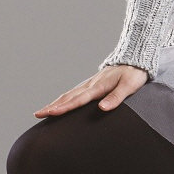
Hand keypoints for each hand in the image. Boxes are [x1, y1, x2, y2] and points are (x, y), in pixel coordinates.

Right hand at [34, 64, 149, 117]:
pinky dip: (64, 99)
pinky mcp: (92, 84)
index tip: (51, 113)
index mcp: (98, 86)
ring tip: (43, 111)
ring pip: (69, 94)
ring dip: (55, 103)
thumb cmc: (134, 74)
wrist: (135, 59)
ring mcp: (90, 84)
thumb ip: (116, 98)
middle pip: (68, 97)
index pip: (78, 99)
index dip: (64, 107)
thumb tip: (102, 108)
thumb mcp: (129, 86)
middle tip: (38, 114)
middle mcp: (91, 84)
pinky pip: (75, 93)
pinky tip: (59, 104)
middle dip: (52, 106)